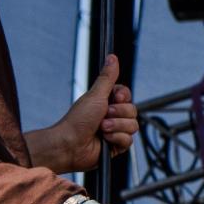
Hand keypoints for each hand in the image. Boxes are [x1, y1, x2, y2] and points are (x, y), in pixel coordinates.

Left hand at [26, 55, 134, 174]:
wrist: (71, 144)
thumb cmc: (78, 120)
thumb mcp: (95, 95)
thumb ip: (107, 77)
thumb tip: (112, 57)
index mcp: (106, 101)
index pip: (126, 95)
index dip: (122, 98)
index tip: (114, 99)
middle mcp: (112, 115)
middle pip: (132, 111)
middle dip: (118, 114)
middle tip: (103, 116)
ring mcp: (115, 130)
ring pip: (132, 126)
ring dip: (116, 126)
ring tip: (102, 128)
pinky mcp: (116, 145)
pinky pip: (129, 140)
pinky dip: (116, 139)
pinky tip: (105, 140)